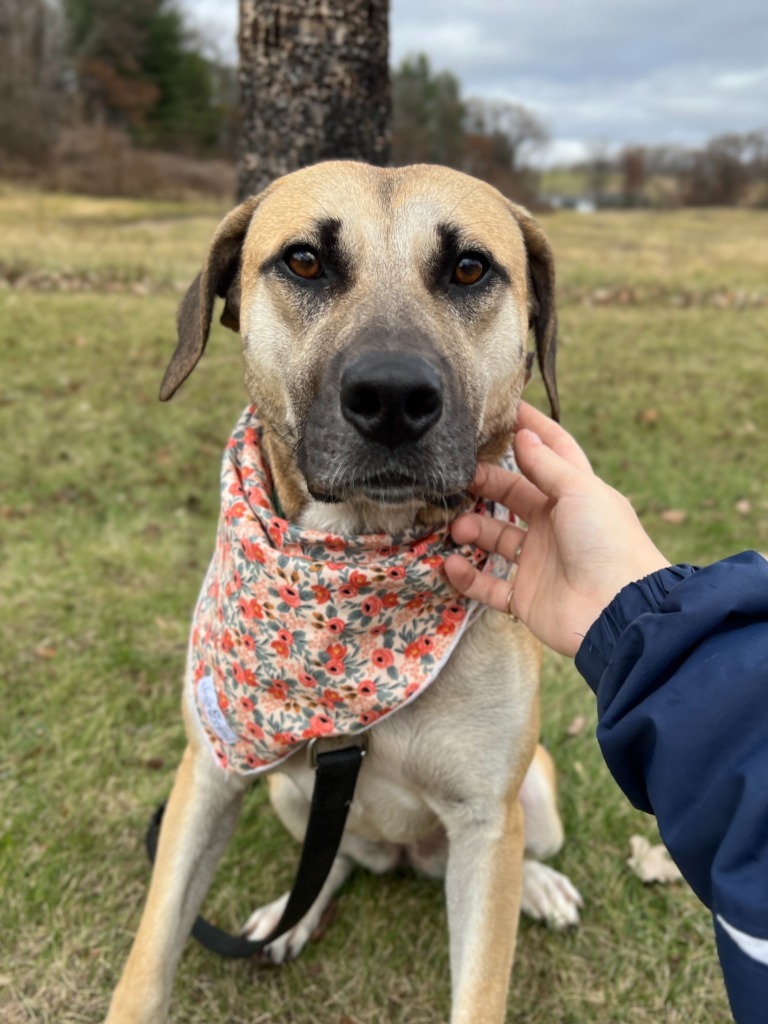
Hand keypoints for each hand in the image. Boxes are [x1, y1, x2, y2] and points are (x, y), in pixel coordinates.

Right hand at [445, 402, 669, 656]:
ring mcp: (539, 561)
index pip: (552, 452)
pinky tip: (451, 564)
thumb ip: (546, 464)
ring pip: (496, 537)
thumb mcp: (579, 491)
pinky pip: (489, 585)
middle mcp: (556, 525)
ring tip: (457, 526)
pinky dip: (468, 577)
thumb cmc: (607, 542)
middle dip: (486, 481)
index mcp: (575, 494)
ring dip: (472, 528)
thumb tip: (523, 434)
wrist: (618, 611)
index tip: (504, 408)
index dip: (532, 430)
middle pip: (513, 493)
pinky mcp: (526, 596)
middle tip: (458, 475)